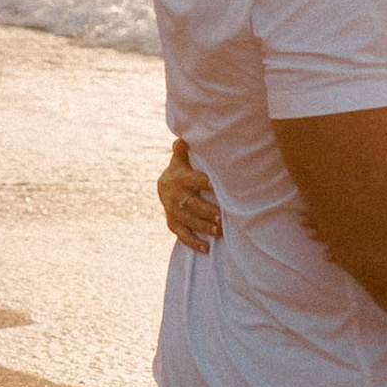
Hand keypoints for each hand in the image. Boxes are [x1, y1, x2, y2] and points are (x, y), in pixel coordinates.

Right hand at [157, 139, 224, 253]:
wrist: (164, 185)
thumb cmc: (183, 170)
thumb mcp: (181, 159)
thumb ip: (183, 150)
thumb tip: (182, 138)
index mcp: (180, 178)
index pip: (193, 181)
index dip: (204, 183)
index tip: (217, 186)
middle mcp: (175, 195)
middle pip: (191, 205)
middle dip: (206, 212)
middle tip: (222, 218)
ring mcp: (172, 210)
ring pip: (187, 220)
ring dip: (202, 226)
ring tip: (219, 232)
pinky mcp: (172, 222)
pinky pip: (181, 234)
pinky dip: (192, 242)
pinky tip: (205, 248)